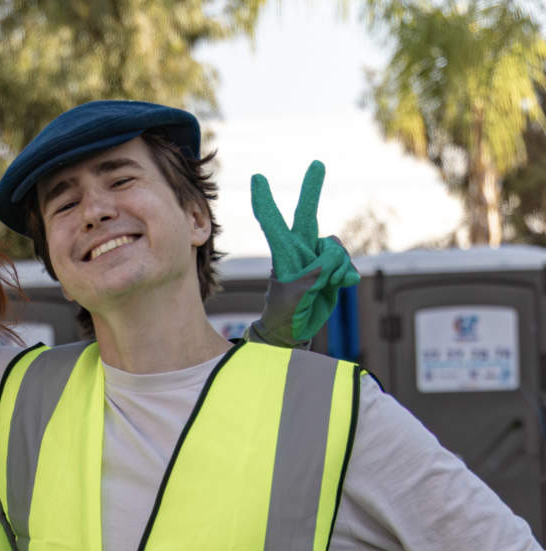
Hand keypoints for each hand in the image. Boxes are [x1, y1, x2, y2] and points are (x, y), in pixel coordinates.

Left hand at [250, 161, 359, 344]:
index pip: (272, 224)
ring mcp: (317, 260)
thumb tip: (335, 258)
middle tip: (317, 164)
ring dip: (337, 267)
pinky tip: (341, 286)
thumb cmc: (285, 314)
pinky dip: (346, 275)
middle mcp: (300, 251)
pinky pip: (347, 265)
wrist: (294, 332)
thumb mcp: (297, 294)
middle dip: (311, 190)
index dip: (265, 202)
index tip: (257, 178)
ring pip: (336, 249)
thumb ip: (316, 272)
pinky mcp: (332, 270)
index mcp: (284, 254)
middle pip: (307, 215)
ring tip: (325, 286)